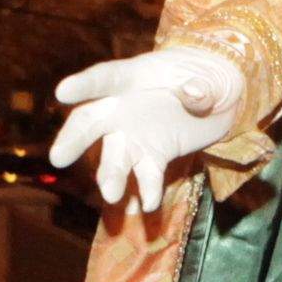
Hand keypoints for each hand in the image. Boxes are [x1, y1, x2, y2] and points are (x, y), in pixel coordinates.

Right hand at [48, 47, 246, 210]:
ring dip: (111, 176)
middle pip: (92, 121)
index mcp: (134, 77)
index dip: (84, 85)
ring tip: (112, 197)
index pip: (105, 78)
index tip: (63, 92)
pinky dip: (146, 191)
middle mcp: (124, 107)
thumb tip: (193, 93)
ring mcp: (134, 135)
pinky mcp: (152, 157)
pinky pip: (145, 176)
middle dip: (74, 138)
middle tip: (59, 158)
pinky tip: (147, 205)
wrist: (222, 99)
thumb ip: (202, 86)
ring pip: (114, 156)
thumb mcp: (214, 76)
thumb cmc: (213, 76)